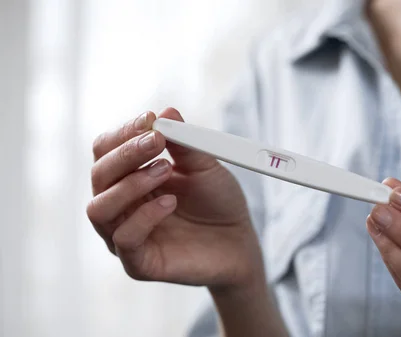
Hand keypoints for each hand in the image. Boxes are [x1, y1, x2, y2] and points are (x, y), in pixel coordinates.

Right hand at [87, 108, 263, 289]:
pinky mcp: (138, 263)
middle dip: (125, 153)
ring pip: (100, 208)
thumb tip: (167, 111)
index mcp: (130, 177)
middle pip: (98, 174)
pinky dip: (144, 216)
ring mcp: (126, 235)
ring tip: (165, 170)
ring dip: (130, 183)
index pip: (106, 151)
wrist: (240, 242)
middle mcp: (121, 205)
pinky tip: (170, 203)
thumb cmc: (218, 203)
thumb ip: (185, 142)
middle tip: (156, 140)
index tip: (150, 119)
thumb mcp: (205, 166)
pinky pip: (124, 238)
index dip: (123, 133)